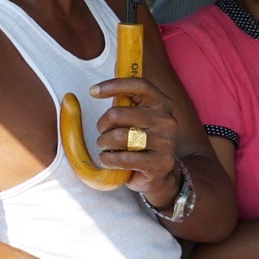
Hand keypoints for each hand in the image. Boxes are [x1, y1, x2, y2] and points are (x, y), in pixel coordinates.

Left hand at [90, 76, 179, 200]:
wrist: (160, 173)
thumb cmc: (139, 140)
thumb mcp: (135, 118)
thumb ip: (122, 103)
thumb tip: (95, 89)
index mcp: (161, 103)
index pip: (139, 85)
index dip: (114, 85)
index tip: (93, 91)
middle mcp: (166, 120)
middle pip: (117, 114)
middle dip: (102, 125)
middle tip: (103, 133)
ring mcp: (165, 142)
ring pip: (117, 137)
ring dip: (104, 144)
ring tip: (107, 148)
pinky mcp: (160, 162)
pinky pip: (122, 159)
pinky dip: (107, 160)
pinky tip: (108, 160)